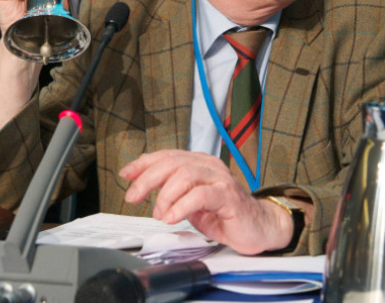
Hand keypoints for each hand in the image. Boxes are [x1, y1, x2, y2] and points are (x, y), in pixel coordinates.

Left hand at [120, 150, 292, 254]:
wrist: (258, 228)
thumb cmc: (225, 215)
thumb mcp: (190, 202)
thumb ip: (171, 192)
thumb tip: (142, 186)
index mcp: (198, 164)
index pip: (166, 156)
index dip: (143, 163)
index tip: (125, 174)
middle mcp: (209, 166)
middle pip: (172, 163)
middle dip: (147, 179)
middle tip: (134, 197)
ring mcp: (220, 179)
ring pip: (185, 175)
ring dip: (165, 196)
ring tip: (160, 213)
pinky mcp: (229, 196)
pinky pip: (201, 195)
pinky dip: (182, 206)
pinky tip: (172, 217)